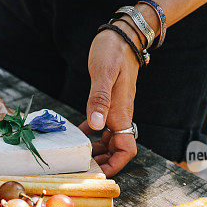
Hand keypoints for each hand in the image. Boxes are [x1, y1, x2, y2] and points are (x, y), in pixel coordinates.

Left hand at [79, 25, 139, 176]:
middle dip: (103, 161)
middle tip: (82, 166)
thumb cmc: (114, 50)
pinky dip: (92, 134)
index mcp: (121, 112)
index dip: (116, 164)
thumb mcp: (103, 72)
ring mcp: (116, 109)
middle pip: (118, 149)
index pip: (127, 148)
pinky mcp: (109, 102)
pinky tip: (79, 134)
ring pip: (110, 139)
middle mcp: (121, 114)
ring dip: (97, 149)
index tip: (99, 171)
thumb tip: (97, 126)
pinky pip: (103, 126)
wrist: (123, 34)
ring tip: (78, 154)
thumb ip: (99, 99)